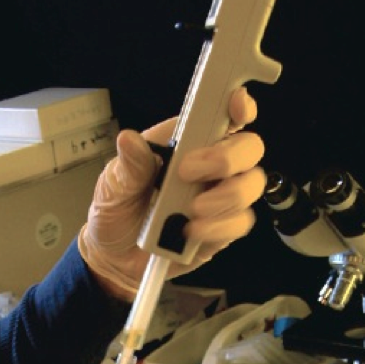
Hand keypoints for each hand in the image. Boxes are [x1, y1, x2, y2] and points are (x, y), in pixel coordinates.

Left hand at [78, 88, 264, 300]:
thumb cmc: (117, 211)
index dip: (238, 104)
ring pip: (252, 184)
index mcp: (184, 141)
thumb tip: (129, 140)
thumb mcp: (112, 186)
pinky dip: (219, 227)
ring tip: (190, 211)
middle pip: (249, 147)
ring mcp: (219, 196)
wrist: (115, 259)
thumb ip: (128, 166)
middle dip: (227, 158)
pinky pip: (240, 222)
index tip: (236, 106)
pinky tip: (191, 232)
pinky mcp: (223, 229)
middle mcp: (209, 165)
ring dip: (226, 196)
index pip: (222, 113)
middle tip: (188, 174)